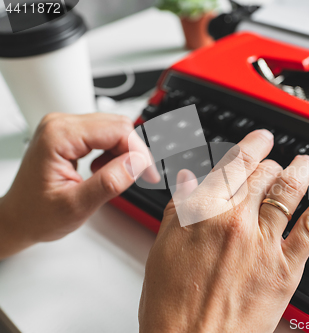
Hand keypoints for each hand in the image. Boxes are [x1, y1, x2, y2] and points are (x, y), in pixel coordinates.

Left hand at [0, 113, 157, 258]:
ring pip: (114, 129)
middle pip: (117, 126)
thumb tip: (138, 162)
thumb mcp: (76, 206)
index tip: (150, 173)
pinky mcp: (70, 134)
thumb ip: (109, 183)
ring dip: (125, 153)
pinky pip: (104, 135)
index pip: (116, 130)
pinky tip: (106, 171)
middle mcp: (61, 124)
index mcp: (59, 136)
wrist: (18, 218)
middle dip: (135, 151)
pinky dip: (114, 153)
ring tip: (118, 177)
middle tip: (143, 176)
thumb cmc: (37, 214)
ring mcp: (65, 127)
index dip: (140, 151)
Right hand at [139, 130, 308, 332]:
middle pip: (261, 175)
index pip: (232, 165)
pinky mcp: (286, 267)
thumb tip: (190, 180)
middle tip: (276, 159)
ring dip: (300, 170)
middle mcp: (234, 220)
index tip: (259, 139)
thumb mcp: (163, 249)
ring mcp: (263, 241)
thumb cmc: (172, 307)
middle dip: (271, 162)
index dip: (250, 146)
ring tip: (306, 163)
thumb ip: (180, 209)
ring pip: (287, 190)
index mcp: (202, 212)